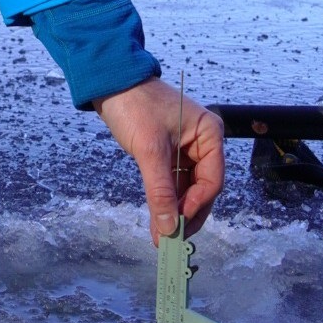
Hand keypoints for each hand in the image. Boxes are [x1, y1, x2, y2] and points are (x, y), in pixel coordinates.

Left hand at [94, 77, 224, 242]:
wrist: (110, 83)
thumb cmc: (134, 105)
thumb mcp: (149, 149)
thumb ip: (160, 189)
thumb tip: (168, 226)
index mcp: (209, 135)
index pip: (212, 180)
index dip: (197, 205)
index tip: (179, 225)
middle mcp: (203, 143)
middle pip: (202, 189)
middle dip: (187, 214)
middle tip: (172, 239)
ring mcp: (186, 149)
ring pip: (187, 189)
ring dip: (175, 212)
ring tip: (162, 236)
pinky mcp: (169, 154)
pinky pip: (173, 183)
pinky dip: (166, 201)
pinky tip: (159, 220)